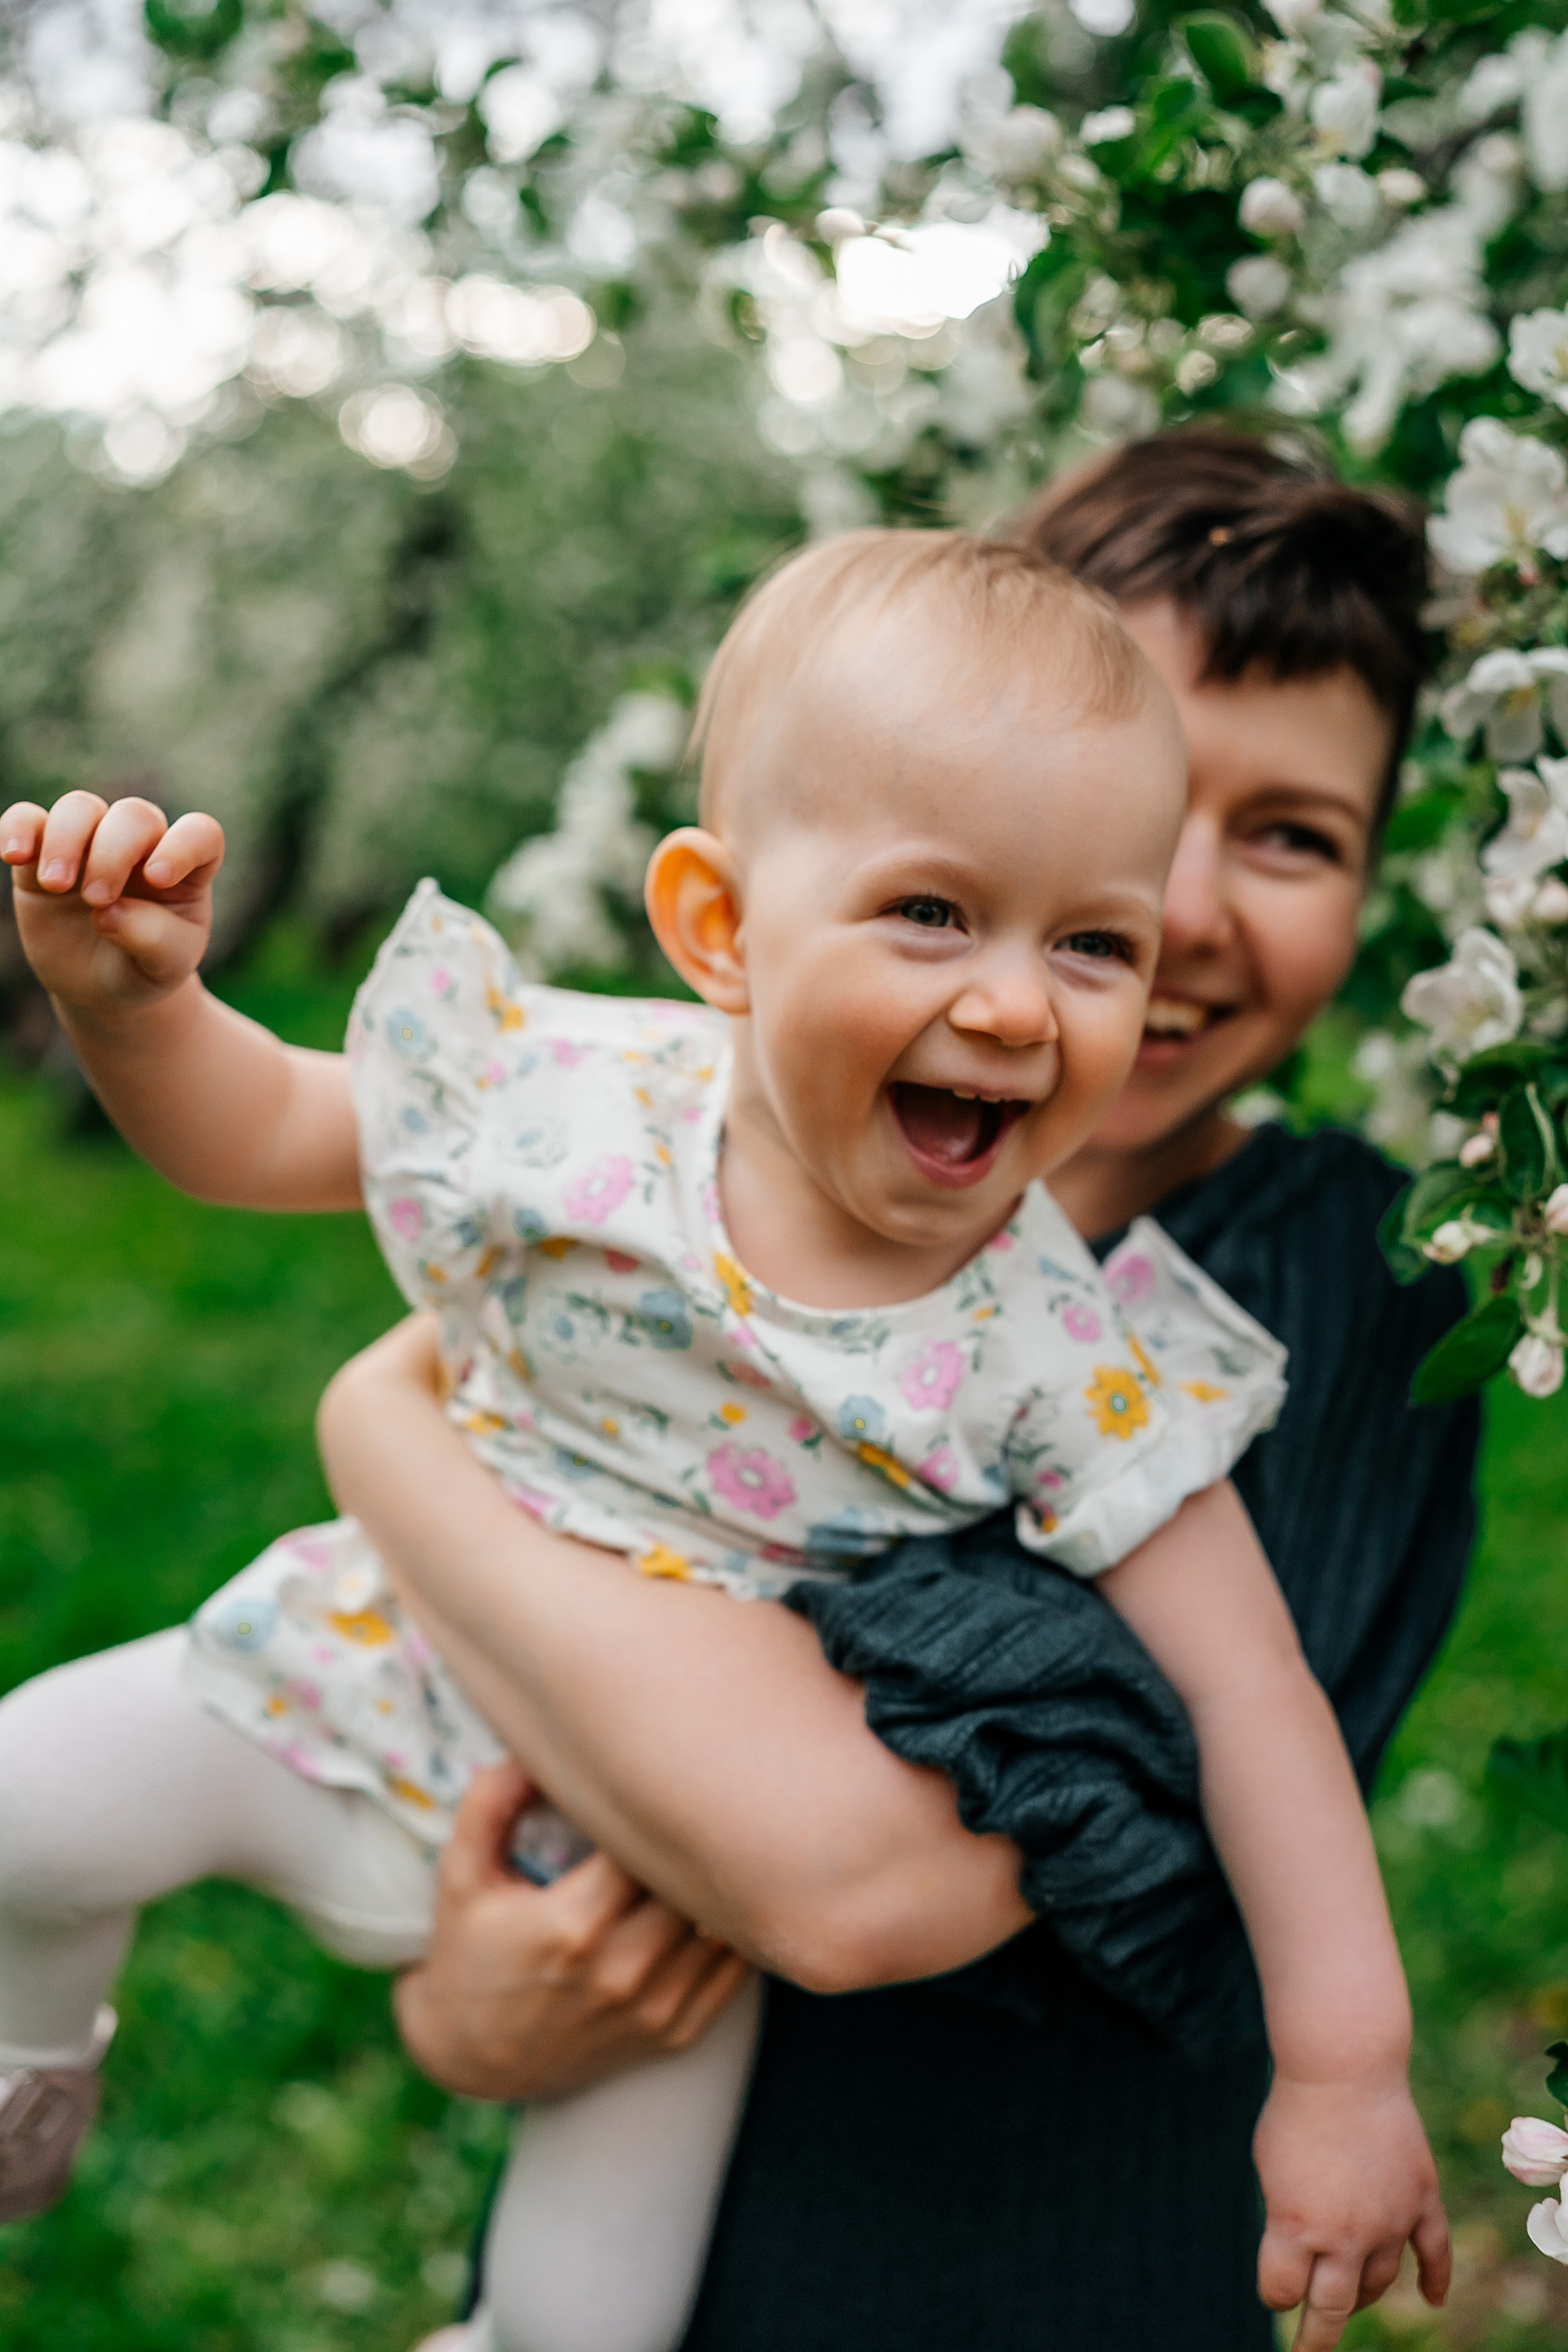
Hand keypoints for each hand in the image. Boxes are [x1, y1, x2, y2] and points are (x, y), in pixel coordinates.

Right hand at [2, 790, 223, 1022]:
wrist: (99, 988)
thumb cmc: (142, 970)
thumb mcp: (164, 967)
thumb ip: (151, 939)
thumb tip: (109, 913)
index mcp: (186, 869)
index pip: (199, 833)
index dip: (182, 845)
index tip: (157, 879)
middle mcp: (141, 846)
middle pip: (134, 815)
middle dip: (112, 852)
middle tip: (96, 899)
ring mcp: (91, 844)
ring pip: (80, 807)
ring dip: (66, 840)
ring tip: (56, 885)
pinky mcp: (44, 854)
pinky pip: (28, 819)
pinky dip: (18, 828)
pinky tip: (14, 856)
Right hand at [394, 1761, 752, 2102]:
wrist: (472, 2061)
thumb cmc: (467, 1956)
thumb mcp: (459, 1877)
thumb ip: (488, 1805)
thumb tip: (527, 1752)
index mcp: (574, 1924)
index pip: (650, 1843)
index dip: (658, 1806)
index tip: (656, 1782)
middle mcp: (624, 1969)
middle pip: (693, 1882)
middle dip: (694, 1841)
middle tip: (694, 1803)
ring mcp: (656, 2007)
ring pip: (722, 1924)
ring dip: (717, 1885)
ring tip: (710, 1847)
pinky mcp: (677, 2034)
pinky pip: (735, 1973)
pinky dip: (734, 1934)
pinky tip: (719, 1903)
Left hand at [1255, 2072, 1449, 2348]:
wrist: (1343, 2068)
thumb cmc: (1295, 2112)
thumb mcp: (1270, 2167)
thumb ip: (1287, 2214)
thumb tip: (1301, 2251)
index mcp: (1295, 2227)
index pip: (1282, 2291)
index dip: (1274, 2293)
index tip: (1274, 2289)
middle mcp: (1344, 2235)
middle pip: (1332, 2309)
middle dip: (1317, 2335)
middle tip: (1308, 2349)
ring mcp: (1388, 2221)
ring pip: (1379, 2282)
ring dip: (1363, 2295)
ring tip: (1351, 2300)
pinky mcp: (1420, 2199)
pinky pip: (1435, 2253)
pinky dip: (1436, 2279)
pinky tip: (1431, 2298)